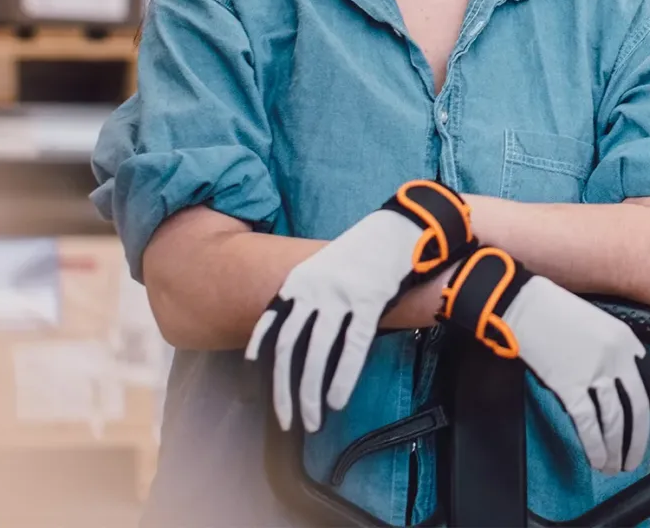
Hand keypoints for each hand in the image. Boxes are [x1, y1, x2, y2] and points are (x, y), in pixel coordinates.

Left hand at [245, 181, 473, 433]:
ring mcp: (340, 294)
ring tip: (312, 421)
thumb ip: (306, 296)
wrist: (396, 229)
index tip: (252, 375)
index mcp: (299, 281)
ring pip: (317, 352)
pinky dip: (342, 378)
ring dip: (311, 393)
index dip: (259, 350)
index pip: (272, 322)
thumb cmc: (362, 254)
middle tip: (286, 419)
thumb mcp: (323, 267)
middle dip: (283, 389)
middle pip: (289, 346)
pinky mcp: (369, 300)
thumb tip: (299, 336)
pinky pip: (352, 347)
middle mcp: (314, 289)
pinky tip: (337, 400)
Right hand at [506, 275, 649, 474]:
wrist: (524, 303)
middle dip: (638, 441)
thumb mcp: (598, 322)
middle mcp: (616, 358)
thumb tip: (621, 382)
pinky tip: (596, 459)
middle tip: (634, 459)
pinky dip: (595, 447)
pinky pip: (588, 425)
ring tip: (613, 466)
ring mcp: (594, 373)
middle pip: (637, 409)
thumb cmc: (555, 310)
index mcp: (626, 340)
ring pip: (614, 423)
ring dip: (616, 450)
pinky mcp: (569, 385)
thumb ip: (615, 349)